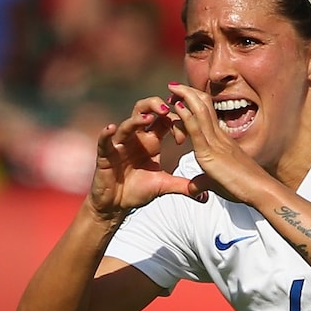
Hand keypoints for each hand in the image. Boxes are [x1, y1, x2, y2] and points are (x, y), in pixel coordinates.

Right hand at [86, 95, 201, 220]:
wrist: (117, 205)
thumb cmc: (138, 191)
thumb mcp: (164, 186)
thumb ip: (183, 186)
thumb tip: (205, 196)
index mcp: (151, 141)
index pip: (164, 121)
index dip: (175, 123)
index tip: (183, 140)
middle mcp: (136, 138)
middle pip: (144, 110)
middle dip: (155, 105)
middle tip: (167, 109)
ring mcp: (120, 144)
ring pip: (128, 124)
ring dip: (137, 119)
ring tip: (148, 118)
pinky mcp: (106, 155)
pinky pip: (104, 141)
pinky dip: (107, 134)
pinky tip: (111, 128)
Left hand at [162, 82, 272, 204]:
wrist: (260, 191)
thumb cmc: (244, 188)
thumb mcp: (217, 183)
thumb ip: (203, 183)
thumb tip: (195, 189)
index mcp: (221, 140)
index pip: (206, 113)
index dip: (193, 102)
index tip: (179, 98)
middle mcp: (219, 137)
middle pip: (203, 104)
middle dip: (187, 92)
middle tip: (173, 88)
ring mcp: (216, 142)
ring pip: (200, 110)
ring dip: (185, 96)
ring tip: (172, 87)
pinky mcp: (210, 152)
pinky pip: (197, 128)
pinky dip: (185, 114)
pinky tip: (177, 105)